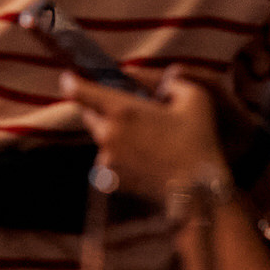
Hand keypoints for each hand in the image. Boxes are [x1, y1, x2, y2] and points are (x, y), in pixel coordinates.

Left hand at [61, 66, 228, 194]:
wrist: (198, 191)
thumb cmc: (199, 141)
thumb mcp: (195, 98)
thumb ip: (173, 82)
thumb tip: (163, 82)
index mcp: (122, 109)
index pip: (79, 91)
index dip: (72, 81)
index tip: (70, 77)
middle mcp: (107, 134)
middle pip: (89, 114)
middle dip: (102, 109)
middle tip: (130, 112)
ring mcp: (107, 159)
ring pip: (101, 139)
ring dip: (113, 134)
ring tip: (145, 139)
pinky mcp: (111, 180)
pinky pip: (108, 161)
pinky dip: (119, 156)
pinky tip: (144, 159)